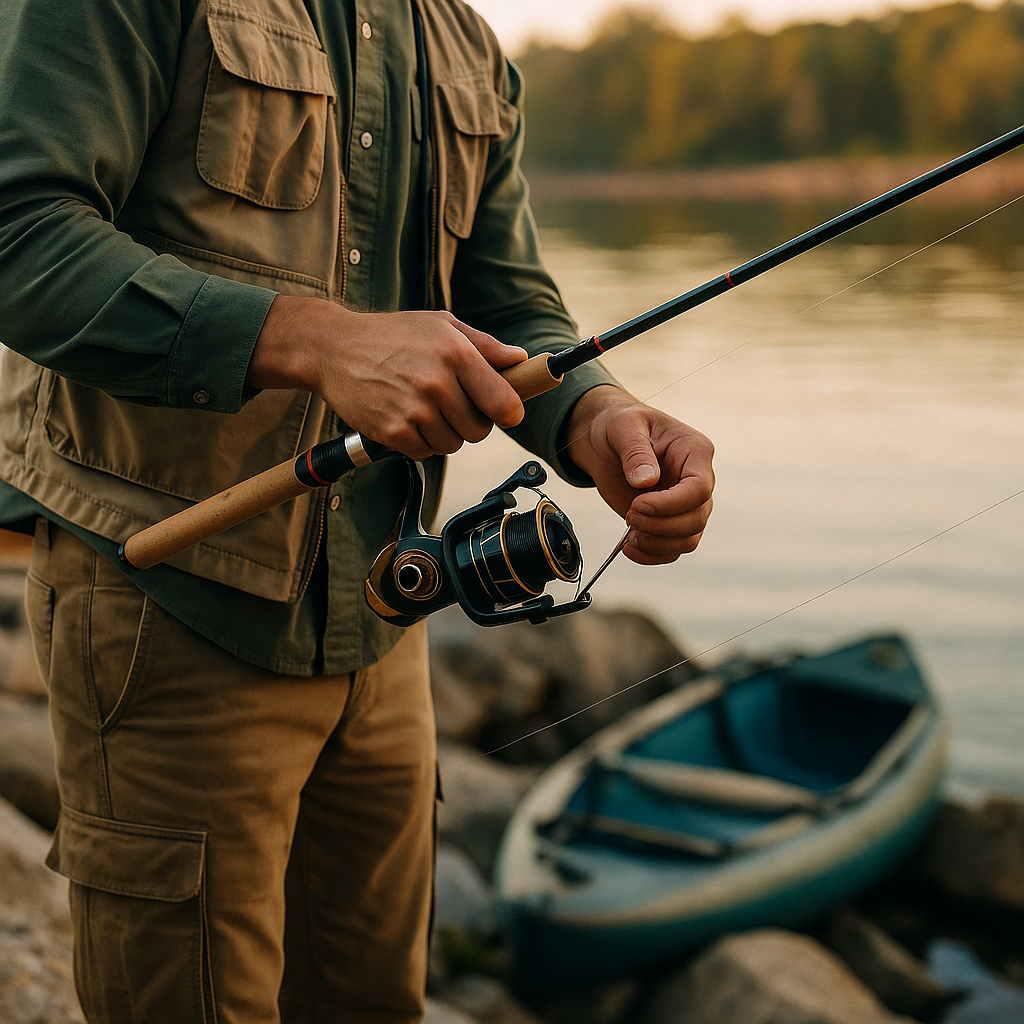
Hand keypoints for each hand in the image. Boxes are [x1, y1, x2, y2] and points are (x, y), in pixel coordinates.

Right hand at [247, 295, 526, 459]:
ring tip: (426, 408)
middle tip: (454, 404)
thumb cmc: (392, 334)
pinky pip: (425, 453)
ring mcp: (414, 411)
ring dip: (445, 433)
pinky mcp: (393, 432)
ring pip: (453, 445)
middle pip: (480, 430)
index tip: (505, 412)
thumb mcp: (442, 325)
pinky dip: (420, 442)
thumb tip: (521, 360)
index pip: (504, 403)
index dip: (509, 412)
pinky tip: (407, 418)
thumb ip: (484, 345)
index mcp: (456, 353)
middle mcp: (437, 384)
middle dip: (472, 422)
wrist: (333, 348)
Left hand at [564, 385, 714, 564]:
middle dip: (660, 526)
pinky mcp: (669, 521)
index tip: (637, 504)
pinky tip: (629, 547)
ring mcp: (685, 504)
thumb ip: (635, 452)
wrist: (607, 441)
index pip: (700, 488)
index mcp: (694, 451)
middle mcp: (696, 480)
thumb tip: (646, 482)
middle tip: (629, 514)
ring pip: (688, 539)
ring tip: (628, 533)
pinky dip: (652, 555)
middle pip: (696, 518)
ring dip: (656, 543)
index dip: (670, 504)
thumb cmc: (620, 425)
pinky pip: (672, 549)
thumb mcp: (623, 426)